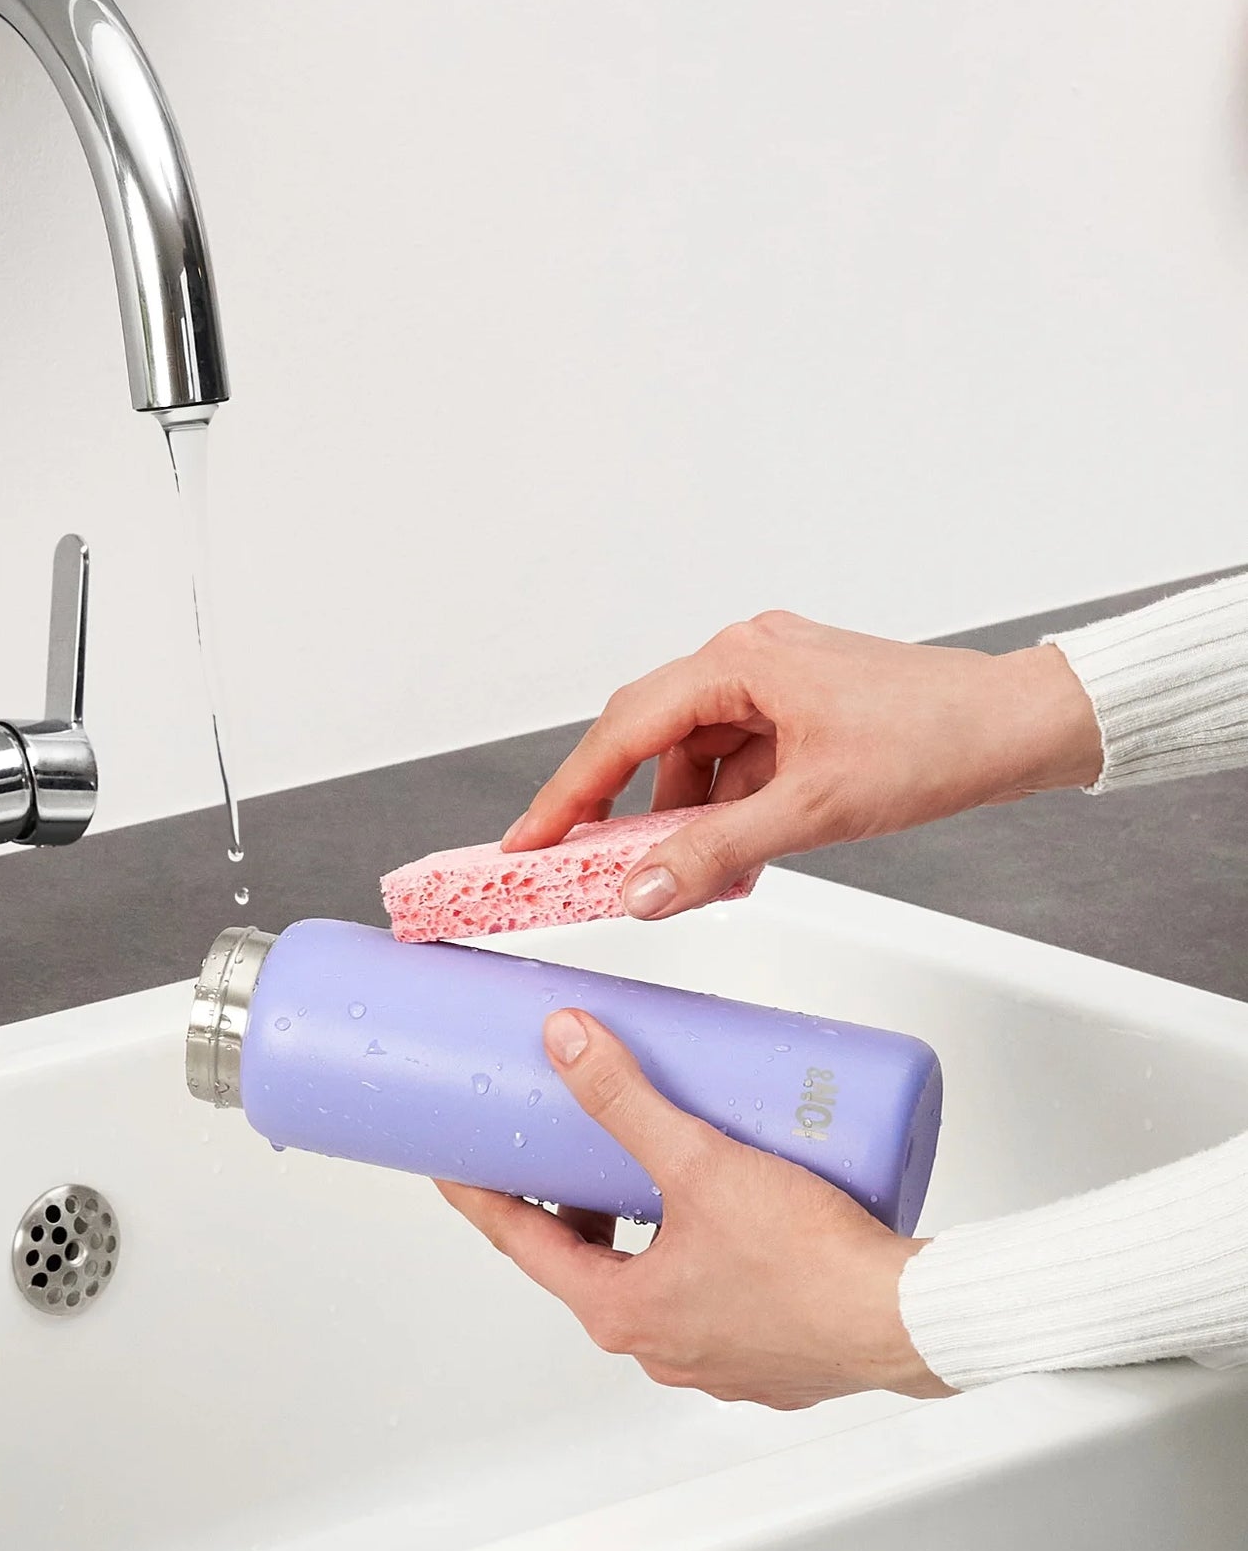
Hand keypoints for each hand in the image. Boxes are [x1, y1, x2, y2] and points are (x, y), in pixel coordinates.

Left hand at [438, 1009, 951, 1407]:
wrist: (914, 1320)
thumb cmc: (814, 1265)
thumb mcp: (700, 1164)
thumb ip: (628, 1099)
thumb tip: (568, 1043)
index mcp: (624, 1314)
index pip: (522, 1244)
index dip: (482, 1196)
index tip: (453, 1165)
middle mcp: (660, 1347)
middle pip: (586, 1261)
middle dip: (570, 1200)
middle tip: (562, 1146)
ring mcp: (714, 1358)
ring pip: (651, 1278)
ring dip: (638, 1225)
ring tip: (652, 1164)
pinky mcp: (767, 1351)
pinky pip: (709, 1293)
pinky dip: (696, 1249)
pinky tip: (726, 1211)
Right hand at [503, 610, 1102, 919]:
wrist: (1022, 726)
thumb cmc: (936, 741)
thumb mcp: (812, 812)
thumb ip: (715, 854)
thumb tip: (640, 892)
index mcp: (739, 660)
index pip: (623, 730)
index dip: (568, 792)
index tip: (527, 839)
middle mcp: (747, 657)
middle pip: (649, 738)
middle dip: (618, 808)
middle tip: (578, 864)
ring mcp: (774, 680)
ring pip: (695, 755)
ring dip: (684, 817)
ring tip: (687, 876)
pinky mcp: (799, 707)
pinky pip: (736, 761)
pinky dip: (726, 809)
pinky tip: (734, 856)